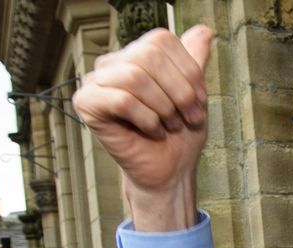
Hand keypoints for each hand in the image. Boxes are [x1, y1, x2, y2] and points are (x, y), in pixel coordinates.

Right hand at [73, 26, 213, 231]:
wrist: (168, 171)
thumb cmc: (179, 134)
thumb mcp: (195, 94)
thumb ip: (195, 61)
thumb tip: (205, 31)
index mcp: (136, 54)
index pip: (162, 40)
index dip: (187, 71)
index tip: (199, 101)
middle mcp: (113, 62)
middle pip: (149, 56)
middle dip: (178, 90)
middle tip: (189, 117)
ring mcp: (96, 81)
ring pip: (135, 77)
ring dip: (163, 107)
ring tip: (171, 125)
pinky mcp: (87, 104)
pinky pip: (122, 100)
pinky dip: (146, 119)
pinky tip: (153, 131)